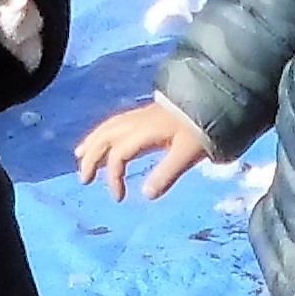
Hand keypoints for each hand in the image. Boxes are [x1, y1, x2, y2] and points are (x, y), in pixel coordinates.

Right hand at [76, 98, 215, 200]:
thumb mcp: (188, 153)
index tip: (119, 197)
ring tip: (80, 155)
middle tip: (83, 179)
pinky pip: (117, 122)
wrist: (214, 98)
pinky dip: (105, 133)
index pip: (118, 154)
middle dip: (90, 157)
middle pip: (105, 137)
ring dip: (92, 142)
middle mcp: (137, 121)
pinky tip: (104, 140)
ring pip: (108, 127)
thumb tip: (146, 194)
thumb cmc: (202, 127)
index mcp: (144, 131)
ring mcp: (141, 115)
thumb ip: (167, 173)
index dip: (114, 177)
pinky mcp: (147, 114)